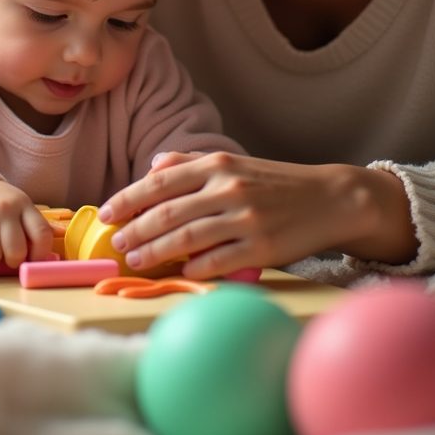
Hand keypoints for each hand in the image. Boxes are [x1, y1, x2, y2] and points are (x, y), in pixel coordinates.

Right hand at [0, 178, 53, 268]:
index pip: (42, 234)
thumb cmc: (0, 204)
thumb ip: (36, 225)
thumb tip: (59, 237)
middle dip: (13, 260)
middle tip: (8, 254)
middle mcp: (4, 209)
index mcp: (23, 204)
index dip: (41, 254)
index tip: (34, 259)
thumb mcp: (21, 207)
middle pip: (16, 251)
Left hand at [98, 151, 416, 277]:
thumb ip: (191, 163)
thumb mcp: (234, 162)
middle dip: (135, 230)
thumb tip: (153, 167)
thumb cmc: (276, 183)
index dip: (127, 199)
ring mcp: (245, 219)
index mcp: (217, 165)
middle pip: (167, 212)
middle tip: (116, 244)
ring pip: (186, 238)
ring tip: (135, 260)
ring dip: (155, 252)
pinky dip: (195, 268)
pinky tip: (180, 272)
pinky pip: (218, 261)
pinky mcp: (262, 248)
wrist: (329, 198)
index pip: (159, 182)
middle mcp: (228, 188)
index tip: (106, 214)